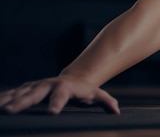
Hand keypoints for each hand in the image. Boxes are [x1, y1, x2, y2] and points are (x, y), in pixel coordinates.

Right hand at [0, 76, 119, 114]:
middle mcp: (48, 85)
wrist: (74, 79)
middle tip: (10, 111)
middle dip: (22, 102)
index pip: (61, 96)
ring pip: (20, 93)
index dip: (56, 103)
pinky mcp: (28, 89)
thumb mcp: (97, 96)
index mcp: (65, 88)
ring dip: (7, 100)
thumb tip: (116, 111)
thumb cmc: (86, 91)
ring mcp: (37, 86)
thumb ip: (107, 102)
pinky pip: (13, 94)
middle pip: (34, 94)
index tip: (52, 113)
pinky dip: (3, 98)